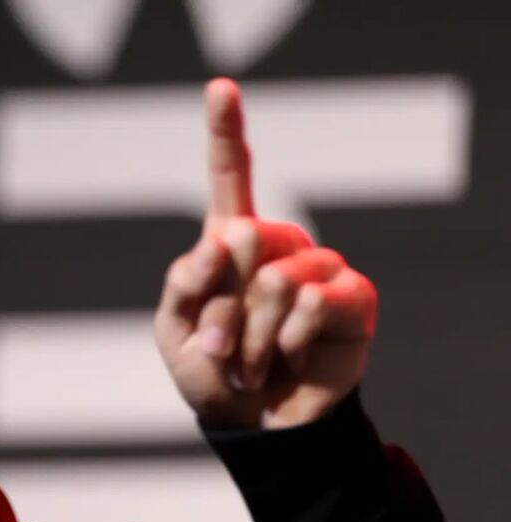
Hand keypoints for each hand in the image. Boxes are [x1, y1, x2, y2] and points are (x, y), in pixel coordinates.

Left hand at [154, 78, 377, 429]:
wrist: (255, 427)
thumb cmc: (213, 374)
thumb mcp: (175, 331)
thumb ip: (184, 284)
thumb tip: (217, 242)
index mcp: (230, 243)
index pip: (230, 180)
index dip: (225, 133)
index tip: (220, 88)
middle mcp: (278, 245)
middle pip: (244, 237)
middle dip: (222, 305)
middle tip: (222, 347)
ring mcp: (319, 267)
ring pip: (276, 279)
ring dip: (251, 335)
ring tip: (253, 364)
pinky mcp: (353, 297)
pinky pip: (313, 302)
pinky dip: (286, 340)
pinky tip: (288, 357)